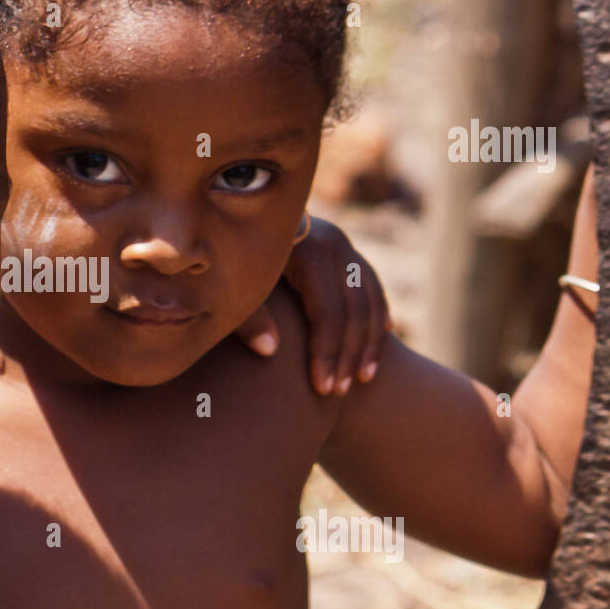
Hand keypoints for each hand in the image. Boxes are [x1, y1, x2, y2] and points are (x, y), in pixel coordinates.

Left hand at [236, 216, 391, 394]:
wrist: (238, 217)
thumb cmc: (230, 259)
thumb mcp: (234, 287)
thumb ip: (248, 317)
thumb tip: (269, 350)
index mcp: (306, 249)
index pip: (327, 312)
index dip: (326, 353)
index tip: (322, 388)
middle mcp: (333, 243)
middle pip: (354, 309)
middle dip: (349, 354)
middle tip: (340, 391)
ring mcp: (345, 246)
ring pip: (370, 300)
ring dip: (368, 342)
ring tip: (361, 379)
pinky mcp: (348, 252)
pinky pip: (373, 289)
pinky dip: (378, 317)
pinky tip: (379, 343)